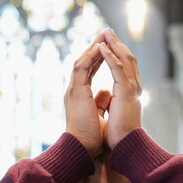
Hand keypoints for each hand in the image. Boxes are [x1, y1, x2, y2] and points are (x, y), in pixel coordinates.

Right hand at [64, 31, 110, 157]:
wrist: (82, 148)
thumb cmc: (91, 137)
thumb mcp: (98, 114)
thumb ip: (101, 101)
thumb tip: (108, 92)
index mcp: (81, 95)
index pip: (90, 70)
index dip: (99, 57)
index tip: (107, 47)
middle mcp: (75, 90)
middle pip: (85, 62)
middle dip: (95, 47)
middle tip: (105, 33)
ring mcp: (74, 89)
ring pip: (82, 60)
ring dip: (93, 47)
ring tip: (103, 35)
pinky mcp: (76, 91)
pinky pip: (82, 67)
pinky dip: (91, 56)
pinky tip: (99, 47)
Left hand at [98, 29, 141, 148]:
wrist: (125, 148)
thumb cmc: (119, 137)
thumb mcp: (112, 114)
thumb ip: (109, 102)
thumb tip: (104, 95)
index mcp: (128, 94)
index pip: (123, 68)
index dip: (115, 55)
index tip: (106, 44)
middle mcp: (132, 88)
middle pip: (127, 59)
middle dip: (116, 43)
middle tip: (107, 30)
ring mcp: (131, 89)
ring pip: (125, 59)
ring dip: (114, 44)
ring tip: (104, 32)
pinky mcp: (126, 93)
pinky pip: (118, 69)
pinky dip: (110, 56)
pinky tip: (102, 47)